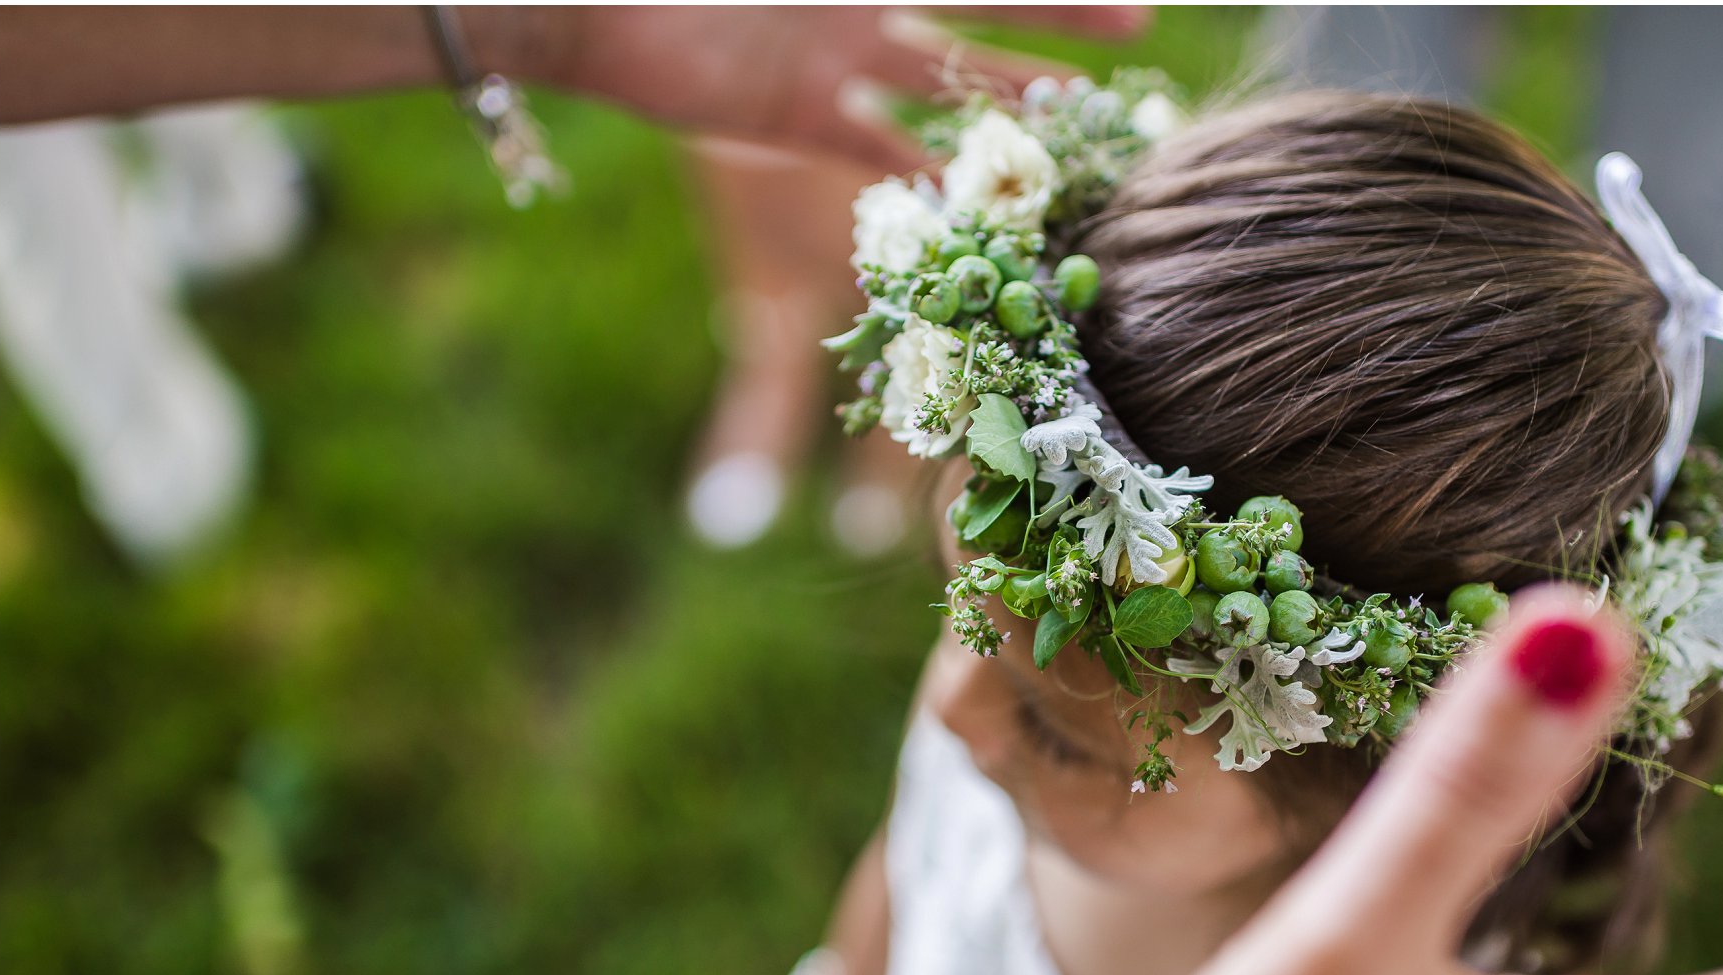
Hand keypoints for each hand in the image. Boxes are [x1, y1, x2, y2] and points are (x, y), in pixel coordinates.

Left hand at [540, 6, 1146, 173]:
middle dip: (1054, 21)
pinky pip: (877, 152)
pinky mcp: (799, 116)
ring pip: (940, 84)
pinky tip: (977, 206)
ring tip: (1069, 129)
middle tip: (1131, 40)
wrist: (591, 8)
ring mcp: (835, 58)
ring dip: (1003, 105)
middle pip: (978, 10)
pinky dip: (922, 178)